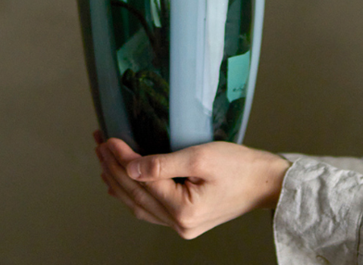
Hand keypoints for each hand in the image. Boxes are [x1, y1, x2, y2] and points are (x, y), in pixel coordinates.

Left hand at [94, 132, 290, 238]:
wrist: (264, 182)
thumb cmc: (239, 167)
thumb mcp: (201, 156)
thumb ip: (163, 164)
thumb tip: (131, 167)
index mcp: (183, 211)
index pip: (140, 181)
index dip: (120, 158)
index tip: (107, 138)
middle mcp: (179, 225)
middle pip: (134, 195)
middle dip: (113, 167)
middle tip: (98, 143)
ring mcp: (181, 226)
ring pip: (138, 204)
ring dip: (118, 180)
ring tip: (103, 158)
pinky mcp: (185, 220)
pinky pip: (150, 209)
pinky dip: (132, 194)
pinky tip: (121, 183)